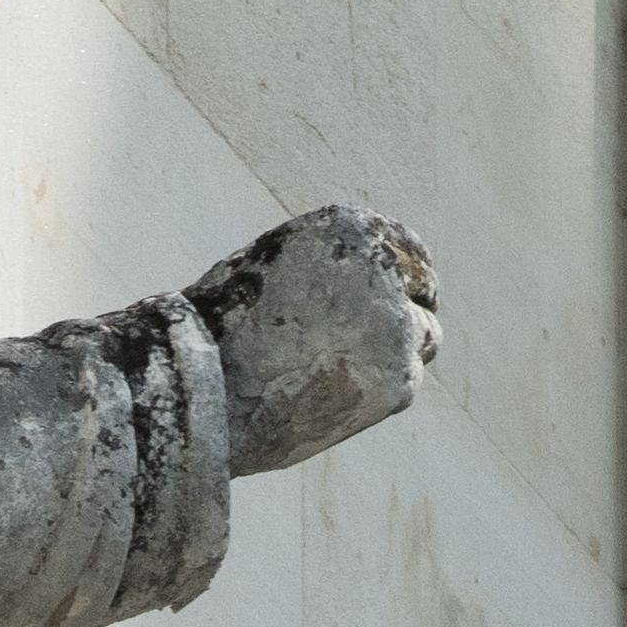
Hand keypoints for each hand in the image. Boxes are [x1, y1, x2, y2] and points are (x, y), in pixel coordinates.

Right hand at [191, 207, 440, 475]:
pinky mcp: (398, 380)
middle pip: (421, 298)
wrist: (205, 386)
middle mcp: (384, 270)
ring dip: (394, 357)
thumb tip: (369, 297)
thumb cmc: (220, 331)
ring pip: (420, 344)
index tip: (410, 297)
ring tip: (342, 376)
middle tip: (386, 344)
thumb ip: (328, 271)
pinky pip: (403, 385)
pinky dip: (378, 391)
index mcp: (352, 228)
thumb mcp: (275, 268)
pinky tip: (334, 398)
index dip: (408, 277)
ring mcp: (398, 326)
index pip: (407, 250)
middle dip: (407, 318)